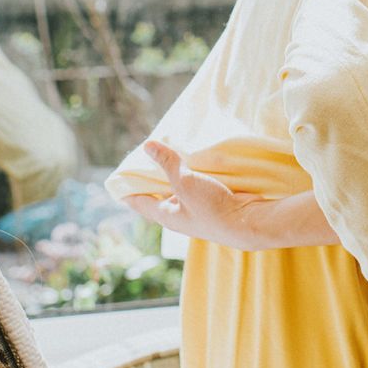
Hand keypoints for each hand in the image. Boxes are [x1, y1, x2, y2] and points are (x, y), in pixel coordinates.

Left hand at [127, 141, 269, 247]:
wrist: (248, 222)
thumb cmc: (212, 207)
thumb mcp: (185, 182)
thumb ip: (167, 163)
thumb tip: (148, 145)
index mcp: (166, 215)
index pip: (139, 202)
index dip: (127, 190)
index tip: (119, 179)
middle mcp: (179, 216)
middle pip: (159, 196)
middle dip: (153, 179)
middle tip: (146, 158)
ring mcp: (197, 211)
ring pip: (180, 191)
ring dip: (175, 176)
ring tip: (170, 155)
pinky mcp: (213, 205)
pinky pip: (197, 189)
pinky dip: (192, 176)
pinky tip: (196, 164)